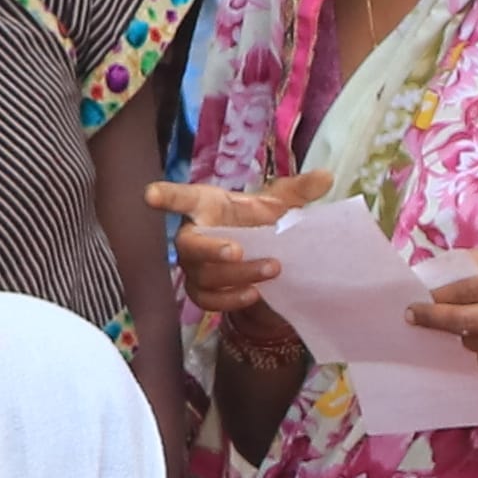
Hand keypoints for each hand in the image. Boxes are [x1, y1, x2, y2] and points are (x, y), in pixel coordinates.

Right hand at [144, 170, 328, 325]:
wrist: (261, 255)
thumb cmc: (260, 222)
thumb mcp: (280, 205)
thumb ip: (299, 191)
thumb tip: (327, 178)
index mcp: (206, 206)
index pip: (181, 198)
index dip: (165, 197)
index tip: (150, 195)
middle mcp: (192, 235)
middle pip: (188, 245)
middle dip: (210, 249)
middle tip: (237, 250)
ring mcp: (194, 266)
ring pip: (203, 275)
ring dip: (236, 275)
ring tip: (271, 269)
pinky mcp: (201, 290)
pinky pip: (207, 300)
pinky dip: (230, 299)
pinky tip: (254, 294)